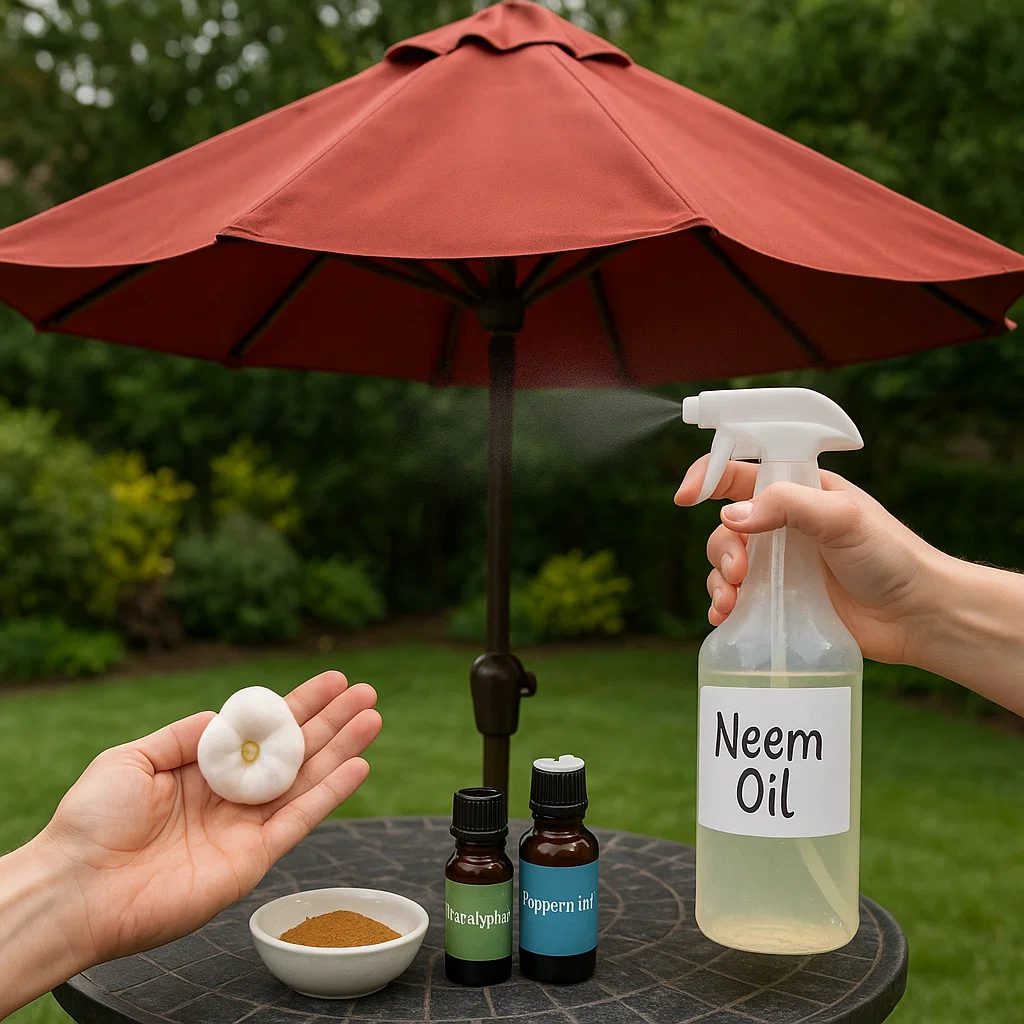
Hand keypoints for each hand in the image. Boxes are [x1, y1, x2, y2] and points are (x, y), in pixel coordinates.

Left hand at [37, 672, 379, 968]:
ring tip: (373, 718)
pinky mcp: (253, 858)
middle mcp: (230, 796)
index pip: (262, 730)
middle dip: (332, 721)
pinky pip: (300, 820)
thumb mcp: (132, 758)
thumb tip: (226, 716)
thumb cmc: (91, 823)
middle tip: (366, 693)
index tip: (332, 681)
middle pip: (294, 751)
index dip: (299, 705)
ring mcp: (244, 827)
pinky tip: (358, 765)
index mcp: (203, 770)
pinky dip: (331, 793)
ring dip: (342, 749)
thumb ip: (186, 735)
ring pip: (306, 780)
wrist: (77, 888)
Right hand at [674, 455, 940, 665]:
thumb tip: (731, 515)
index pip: (741, 471)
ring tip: (732, 602)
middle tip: (741, 573)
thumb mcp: (844, 518)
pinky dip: (722, 606)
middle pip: (725, 525)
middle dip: (722, 548)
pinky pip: (736, 598)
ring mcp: (780, 565)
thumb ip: (789, 506)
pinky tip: (724, 617)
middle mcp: (783, 526)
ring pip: (726, 563)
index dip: (708, 475)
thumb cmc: (892, 557)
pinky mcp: (780, 601)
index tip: (685, 497)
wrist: (918, 617)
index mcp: (798, 491)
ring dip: (718, 580)